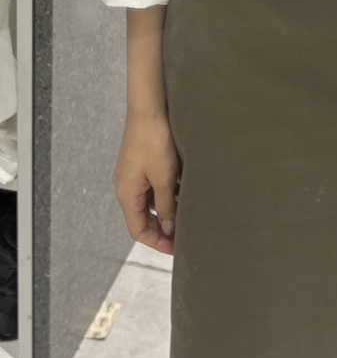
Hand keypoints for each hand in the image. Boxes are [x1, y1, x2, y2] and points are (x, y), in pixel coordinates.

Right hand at [112, 111, 180, 256]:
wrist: (149, 108)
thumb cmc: (154, 142)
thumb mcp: (163, 178)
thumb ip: (165, 206)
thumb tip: (168, 230)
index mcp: (126, 194)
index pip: (138, 230)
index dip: (157, 242)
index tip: (177, 249)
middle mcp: (126, 186)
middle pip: (143, 217)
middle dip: (162, 229)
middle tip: (185, 236)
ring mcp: (133, 174)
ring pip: (150, 201)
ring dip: (167, 210)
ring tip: (190, 215)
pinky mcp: (142, 163)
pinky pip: (152, 186)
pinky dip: (167, 193)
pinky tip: (185, 193)